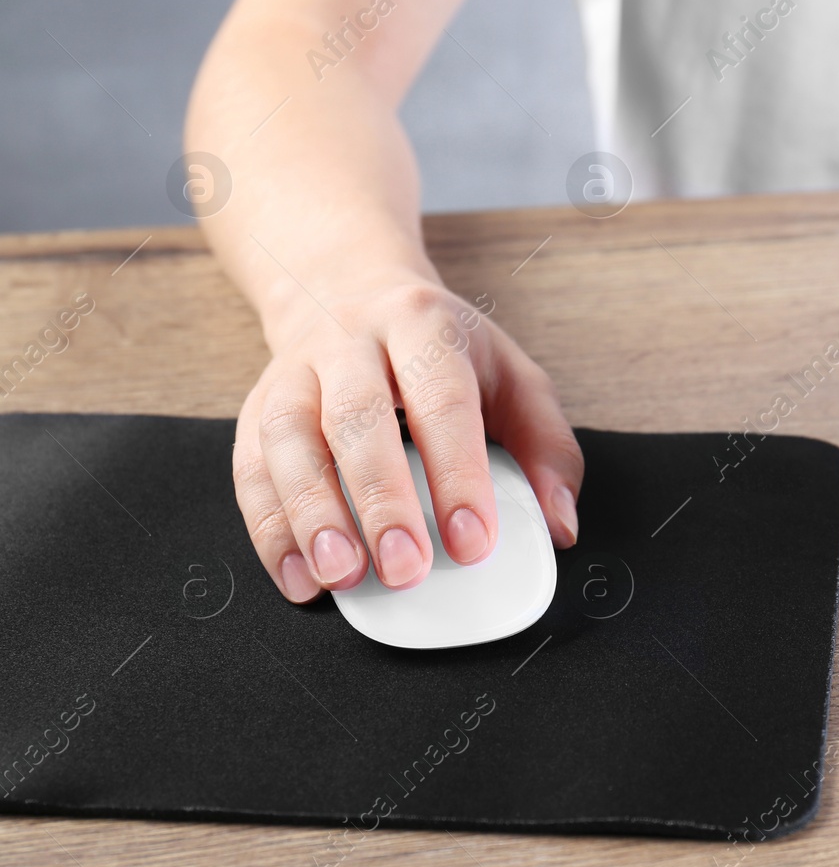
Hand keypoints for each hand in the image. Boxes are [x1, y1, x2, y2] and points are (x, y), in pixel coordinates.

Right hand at [232, 274, 582, 602]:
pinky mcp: (256, 407)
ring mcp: (296, 371)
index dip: (458, 474)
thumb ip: (547, 448)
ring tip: (342, 576)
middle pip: (357, 417)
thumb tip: (558, 524)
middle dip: (380, 500)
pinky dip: (270, 529)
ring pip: (287, 438)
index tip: (473, 542)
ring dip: (311, 515)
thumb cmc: (442, 350)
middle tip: (405, 569)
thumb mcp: (512, 377)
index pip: (443, 400)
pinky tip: (299, 576)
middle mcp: (352, 341)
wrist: (348, 289)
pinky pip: (250, 467)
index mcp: (426, 325)